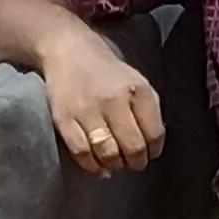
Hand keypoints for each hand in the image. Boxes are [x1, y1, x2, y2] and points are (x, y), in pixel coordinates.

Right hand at [43, 39, 164, 177]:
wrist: (68, 51)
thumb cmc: (107, 72)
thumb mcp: (138, 82)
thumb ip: (149, 112)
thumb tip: (151, 147)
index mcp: (137, 90)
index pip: (154, 133)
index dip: (154, 150)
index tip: (150, 153)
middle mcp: (114, 100)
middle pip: (133, 147)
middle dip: (136, 162)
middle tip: (134, 162)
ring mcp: (87, 110)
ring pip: (108, 153)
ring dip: (116, 165)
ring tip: (116, 162)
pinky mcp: (64, 119)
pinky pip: (82, 153)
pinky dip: (93, 166)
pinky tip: (99, 167)